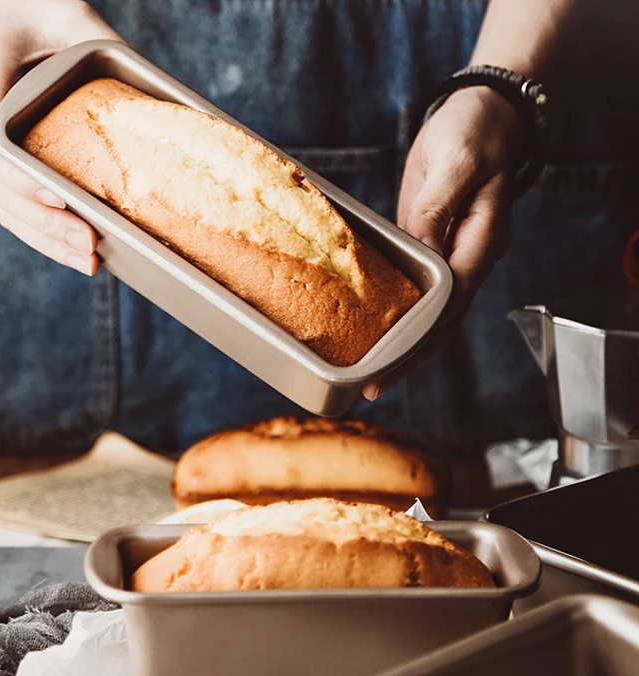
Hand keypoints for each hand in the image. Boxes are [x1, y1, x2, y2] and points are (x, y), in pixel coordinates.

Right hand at [0, 0, 122, 274]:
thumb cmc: (27, 6)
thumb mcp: (66, 15)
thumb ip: (99, 47)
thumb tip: (152, 99)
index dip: (24, 179)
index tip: (63, 197)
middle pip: (3, 193)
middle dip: (48, 226)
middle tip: (90, 248)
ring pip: (9, 210)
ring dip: (48, 242)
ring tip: (89, 263)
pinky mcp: (6, 164)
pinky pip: (19, 208)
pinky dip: (45, 234)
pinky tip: (76, 252)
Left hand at [363, 86, 524, 399]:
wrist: (478, 115)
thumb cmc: (472, 134)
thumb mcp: (455, 163)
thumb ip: (439, 208)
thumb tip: (423, 248)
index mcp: (479, 245)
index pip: (450, 307)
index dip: (421, 341)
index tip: (392, 366)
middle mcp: (467, 260)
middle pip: (441, 325)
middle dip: (408, 359)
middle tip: (372, 388)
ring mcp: (450, 257)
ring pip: (429, 316)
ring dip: (402, 346)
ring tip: (369, 375)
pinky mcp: (430, 247)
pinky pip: (417, 292)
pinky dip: (398, 316)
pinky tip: (374, 332)